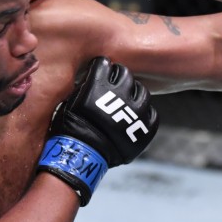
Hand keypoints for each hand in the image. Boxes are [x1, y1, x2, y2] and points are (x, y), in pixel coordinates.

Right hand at [38, 57, 158, 204]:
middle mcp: (120, 95)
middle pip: (126, 74)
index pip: (104, 64)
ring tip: (127, 101)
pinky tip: (137, 116)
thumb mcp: (69, 102)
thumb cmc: (70, 130)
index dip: (101, 67)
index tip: (100, 71)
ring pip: (143, 93)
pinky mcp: (146, 129)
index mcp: (99, 85)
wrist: (82, 158)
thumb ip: (83, 87)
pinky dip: (146, 113)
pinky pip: (153, 114)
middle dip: (119, 77)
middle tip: (115, 84)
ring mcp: (136, 112)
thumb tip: (90, 79)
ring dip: (134, 94)